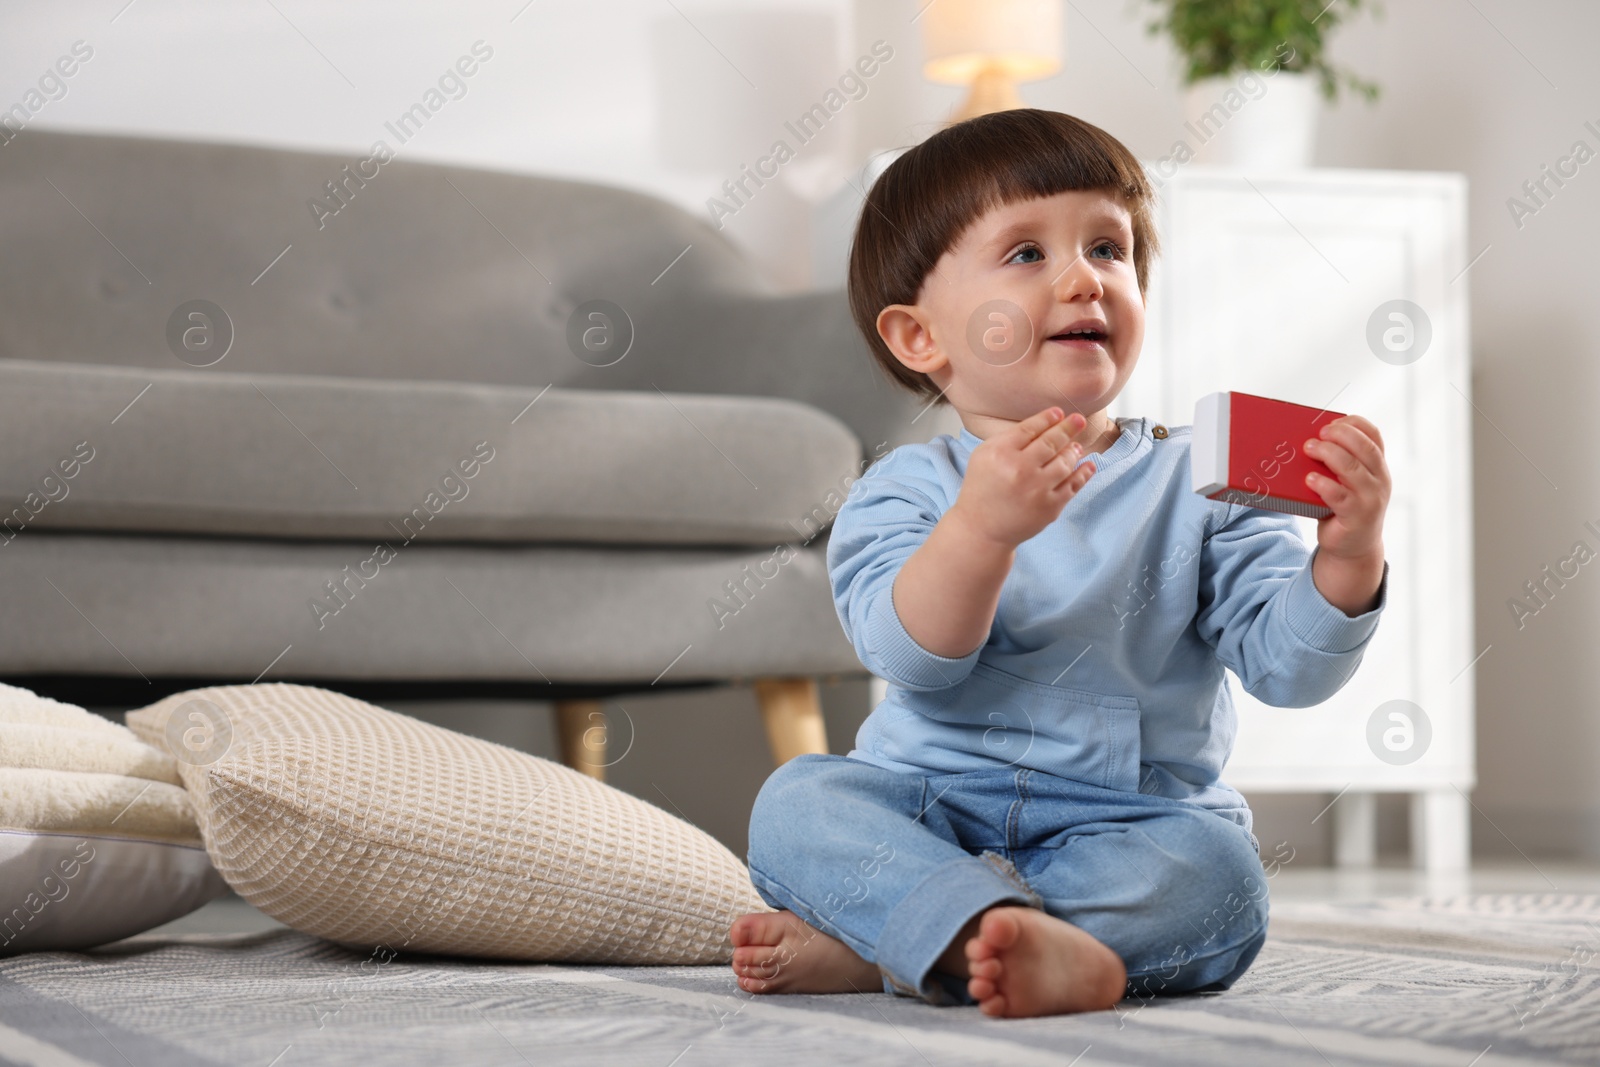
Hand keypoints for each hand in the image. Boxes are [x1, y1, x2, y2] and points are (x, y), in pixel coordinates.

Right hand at [949, 407, 1096, 547]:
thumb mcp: (983, 455)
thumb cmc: (982, 489)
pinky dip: (1084, 473)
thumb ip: (1009, 438)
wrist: (981, 528)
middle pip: (1051, 442)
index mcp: (1000, 454)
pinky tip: (1088, 464)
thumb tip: (1043, 423)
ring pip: (1065, 462)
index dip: (1047, 418)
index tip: (1058, 413)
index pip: (1030, 429)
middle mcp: (1020, 470)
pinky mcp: (1050, 507)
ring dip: (1074, 450)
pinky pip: (1073, 485)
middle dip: (1068, 428)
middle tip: (1079, 419)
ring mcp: (1037, 490)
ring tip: (1076, 446)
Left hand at [1304, 414, 1389, 614]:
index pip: (1374, 436)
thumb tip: (1305, 439)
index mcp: (1377, 466)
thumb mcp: (1346, 482)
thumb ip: (1336, 464)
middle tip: (1319, 433)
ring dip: (1329, 454)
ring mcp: (1370, 499)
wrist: (1353, 547)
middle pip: (1364, 448)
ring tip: (1309, 448)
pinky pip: (1339, 496)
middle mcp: (1379, 480)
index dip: (1355, 424)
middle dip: (1341, 435)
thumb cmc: (1343, 508)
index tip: (1334, 419)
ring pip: (1352, 469)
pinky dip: (1323, 484)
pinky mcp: (1356, 516)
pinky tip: (1309, 479)